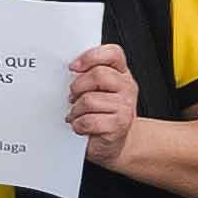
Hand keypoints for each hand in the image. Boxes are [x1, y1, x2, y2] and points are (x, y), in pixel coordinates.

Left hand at [69, 42, 141, 167]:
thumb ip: (89, 75)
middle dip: (78, 86)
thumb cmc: (101, 115)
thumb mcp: (98, 90)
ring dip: (76, 110)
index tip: (74, 66)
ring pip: (89, 100)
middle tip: (73, 96)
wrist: (115, 143)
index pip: (112, 54)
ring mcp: (125, 106)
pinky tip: (82, 126)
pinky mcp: (119, 125)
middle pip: (98, 75)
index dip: (91, 56)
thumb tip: (70, 69)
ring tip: (78, 115)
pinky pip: (89, 120)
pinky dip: (79, 125)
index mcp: (121, 74)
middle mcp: (127, 87)